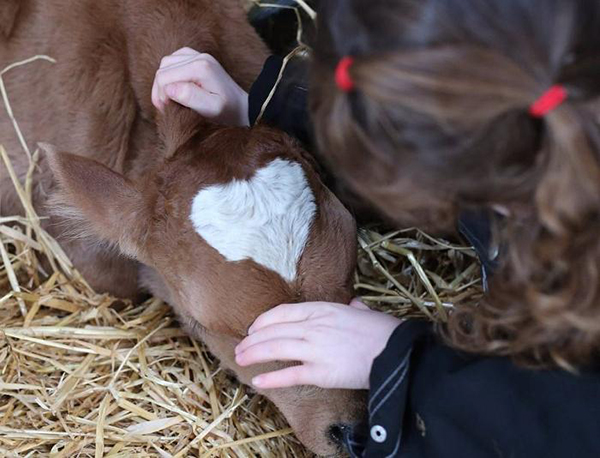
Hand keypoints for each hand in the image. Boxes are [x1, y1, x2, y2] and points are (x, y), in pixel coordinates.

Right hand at [151, 47, 249, 125]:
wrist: (242, 107)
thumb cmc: (228, 111)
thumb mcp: (211, 109)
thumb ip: (190, 97)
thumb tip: (169, 88)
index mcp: (200, 67)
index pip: (165, 77)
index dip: (160, 96)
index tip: (167, 110)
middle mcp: (199, 56)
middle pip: (163, 69)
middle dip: (160, 90)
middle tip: (166, 108)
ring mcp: (198, 55)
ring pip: (165, 64)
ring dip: (163, 82)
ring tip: (169, 100)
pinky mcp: (197, 58)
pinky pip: (173, 61)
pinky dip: (169, 74)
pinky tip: (174, 89)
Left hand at [235, 300, 402, 389]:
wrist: (396, 351)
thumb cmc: (383, 331)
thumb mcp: (364, 311)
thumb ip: (354, 307)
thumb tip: (355, 303)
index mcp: (323, 309)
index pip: (283, 312)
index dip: (263, 321)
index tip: (254, 328)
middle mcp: (314, 326)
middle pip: (273, 331)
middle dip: (252, 340)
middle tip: (240, 347)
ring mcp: (315, 349)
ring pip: (275, 349)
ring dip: (254, 354)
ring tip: (241, 359)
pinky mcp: (321, 372)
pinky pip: (290, 375)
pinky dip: (272, 379)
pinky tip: (258, 382)